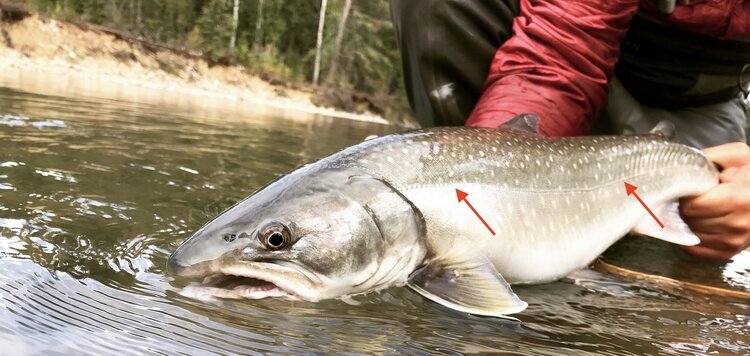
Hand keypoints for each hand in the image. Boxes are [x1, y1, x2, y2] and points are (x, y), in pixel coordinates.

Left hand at [679, 142, 749, 259]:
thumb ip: (711, 157)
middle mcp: (738, 224)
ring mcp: (734, 240)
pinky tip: (697, 224)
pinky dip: (690, 237)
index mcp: (739, 199)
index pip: (692, 206)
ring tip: (698, 210)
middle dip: (685, 208)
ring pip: (691, 234)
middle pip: (690, 220)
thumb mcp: (737, 156)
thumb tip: (683, 166)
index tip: (688, 190)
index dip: (685, 196)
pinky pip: (696, 250)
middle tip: (692, 199)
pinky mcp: (729, 251)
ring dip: (688, 222)